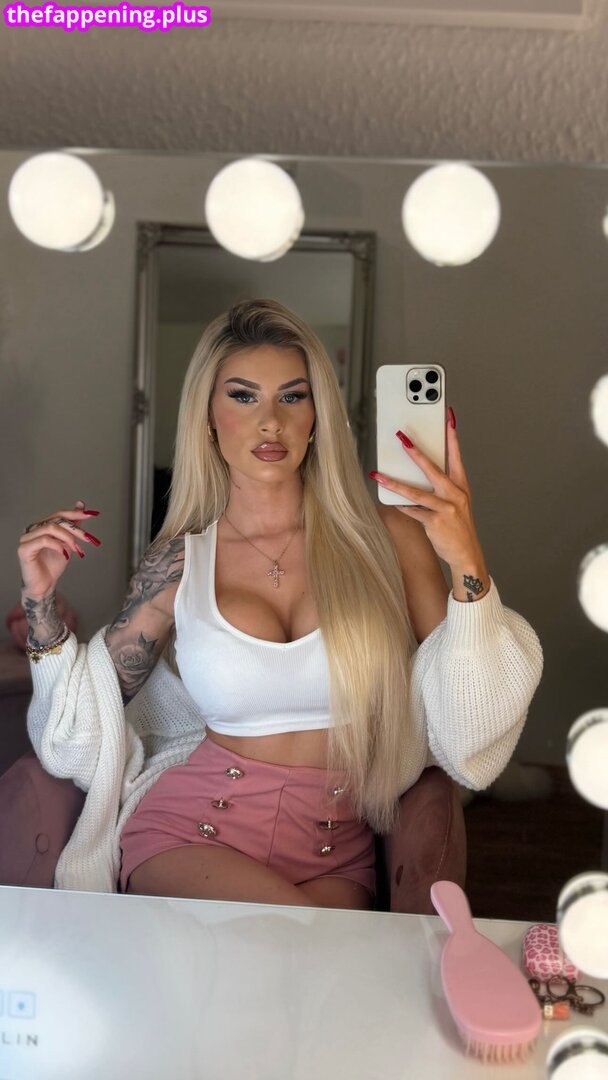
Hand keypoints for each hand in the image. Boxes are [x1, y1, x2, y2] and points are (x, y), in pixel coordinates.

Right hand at [18, 500, 101, 598]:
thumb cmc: (53, 565)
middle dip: (76, 529)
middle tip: (88, 539)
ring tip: (77, 550)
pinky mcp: (24, 549)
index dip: (75, 513)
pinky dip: (58, 546)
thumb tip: (80, 505)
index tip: (91, 514)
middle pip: (57, 520)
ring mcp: (26, 538)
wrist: (44, 585)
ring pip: (51, 528)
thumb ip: (72, 526)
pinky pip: (44, 540)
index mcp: (41, 526)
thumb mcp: (68, 543)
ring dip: (68, 538)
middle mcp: (32, 529)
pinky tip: (65, 555)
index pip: (59, 514)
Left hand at [369, 412, 488, 586]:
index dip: (452, 436)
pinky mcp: (435, 522)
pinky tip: (390, 502)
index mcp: (461, 486)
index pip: (456, 455)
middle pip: (432, 468)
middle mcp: (455, 494)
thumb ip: (440, 488)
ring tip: (378, 474)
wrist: (467, 555)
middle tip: (401, 437)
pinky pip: (412, 510)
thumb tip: (415, 475)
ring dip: (394, 482)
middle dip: (415, 451)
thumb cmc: (458, 528)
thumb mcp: (456, 504)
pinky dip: (401, 506)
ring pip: (415, 491)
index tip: (449, 416)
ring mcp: (446, 508)